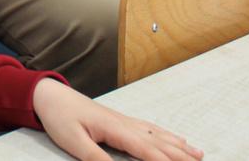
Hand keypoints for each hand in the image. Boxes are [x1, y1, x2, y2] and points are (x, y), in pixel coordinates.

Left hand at [33, 80, 202, 160]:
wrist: (50, 95)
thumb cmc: (60, 117)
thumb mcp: (73, 141)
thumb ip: (96, 158)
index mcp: (117, 130)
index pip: (148, 151)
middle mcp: (126, 124)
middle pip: (160, 143)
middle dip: (181, 156)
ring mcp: (125, 121)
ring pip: (158, 135)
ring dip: (179, 146)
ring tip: (198, 155)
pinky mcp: (121, 120)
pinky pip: (150, 128)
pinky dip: (166, 135)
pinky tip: (174, 138)